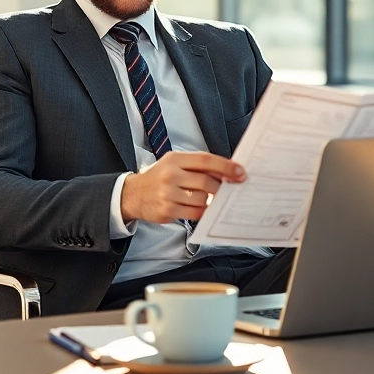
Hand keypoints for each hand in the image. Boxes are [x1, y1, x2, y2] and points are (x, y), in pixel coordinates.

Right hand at [120, 152, 245, 223]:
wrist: (133, 194)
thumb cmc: (158, 178)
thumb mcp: (174, 164)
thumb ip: (196, 166)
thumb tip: (225, 172)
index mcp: (174, 159)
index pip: (205, 160)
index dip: (225, 166)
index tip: (240, 172)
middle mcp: (170, 175)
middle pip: (206, 181)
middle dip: (221, 187)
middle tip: (228, 189)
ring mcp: (168, 194)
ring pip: (202, 199)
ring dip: (211, 201)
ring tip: (212, 199)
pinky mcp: (167, 210)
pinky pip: (194, 213)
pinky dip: (203, 212)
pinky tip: (204, 209)